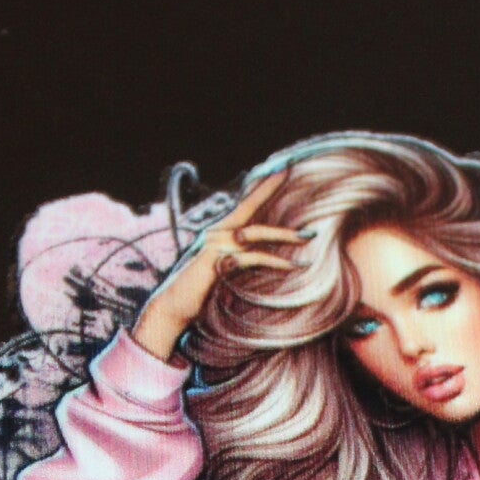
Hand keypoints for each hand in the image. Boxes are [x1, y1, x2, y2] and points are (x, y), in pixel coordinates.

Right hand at [131, 174, 307, 359]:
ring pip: (255, 232)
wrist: (172, 308)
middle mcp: (216, 233)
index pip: (244, 205)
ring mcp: (215, 245)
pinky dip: (273, 261)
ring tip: (307, 236)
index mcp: (218, 232)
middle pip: (249, 208)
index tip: (280, 171)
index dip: (261, 188)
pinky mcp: (217, 262)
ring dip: (283, 234)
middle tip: (290, 174)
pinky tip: (290, 266)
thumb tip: (261, 257)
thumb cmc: (197, 292)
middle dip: (270, 191)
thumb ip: (239, 259)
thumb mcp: (222, 270)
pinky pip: (252, 257)